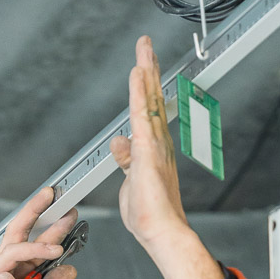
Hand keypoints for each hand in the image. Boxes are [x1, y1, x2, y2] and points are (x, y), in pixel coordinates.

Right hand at [0, 188, 78, 278]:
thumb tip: (69, 269)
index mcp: (21, 272)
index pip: (36, 240)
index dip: (52, 224)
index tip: (71, 210)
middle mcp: (6, 270)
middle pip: (17, 231)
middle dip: (35, 210)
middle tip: (53, 196)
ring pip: (12, 251)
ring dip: (36, 248)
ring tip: (57, 250)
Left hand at [110, 36, 188, 249]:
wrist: (161, 231)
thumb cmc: (148, 215)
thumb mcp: (129, 181)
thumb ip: (125, 160)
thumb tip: (118, 142)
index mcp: (153, 151)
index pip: (147, 112)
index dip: (145, 89)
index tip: (144, 69)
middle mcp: (158, 143)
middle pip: (151, 100)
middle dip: (149, 72)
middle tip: (147, 47)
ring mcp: (155, 145)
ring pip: (149, 101)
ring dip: (147, 73)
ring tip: (145, 49)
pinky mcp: (149, 150)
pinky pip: (142, 115)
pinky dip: (140, 93)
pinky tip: (138, 74)